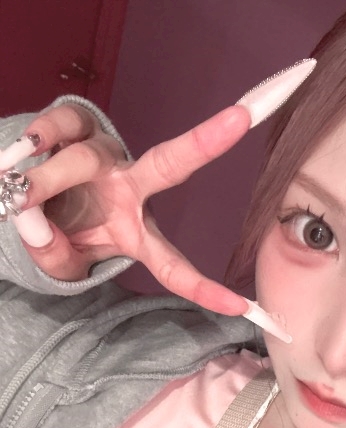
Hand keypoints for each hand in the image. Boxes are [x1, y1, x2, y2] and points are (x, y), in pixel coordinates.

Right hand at [13, 102, 251, 313]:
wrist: (27, 200)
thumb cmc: (60, 235)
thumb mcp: (60, 262)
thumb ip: (51, 252)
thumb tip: (33, 219)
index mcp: (137, 233)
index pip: (173, 266)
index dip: (203, 289)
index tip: (240, 308)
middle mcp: (130, 188)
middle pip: (169, 166)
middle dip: (203, 144)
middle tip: (241, 119)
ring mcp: (105, 154)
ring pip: (85, 159)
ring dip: (50, 181)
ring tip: (19, 194)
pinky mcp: (77, 126)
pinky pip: (62, 124)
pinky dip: (40, 137)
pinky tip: (28, 148)